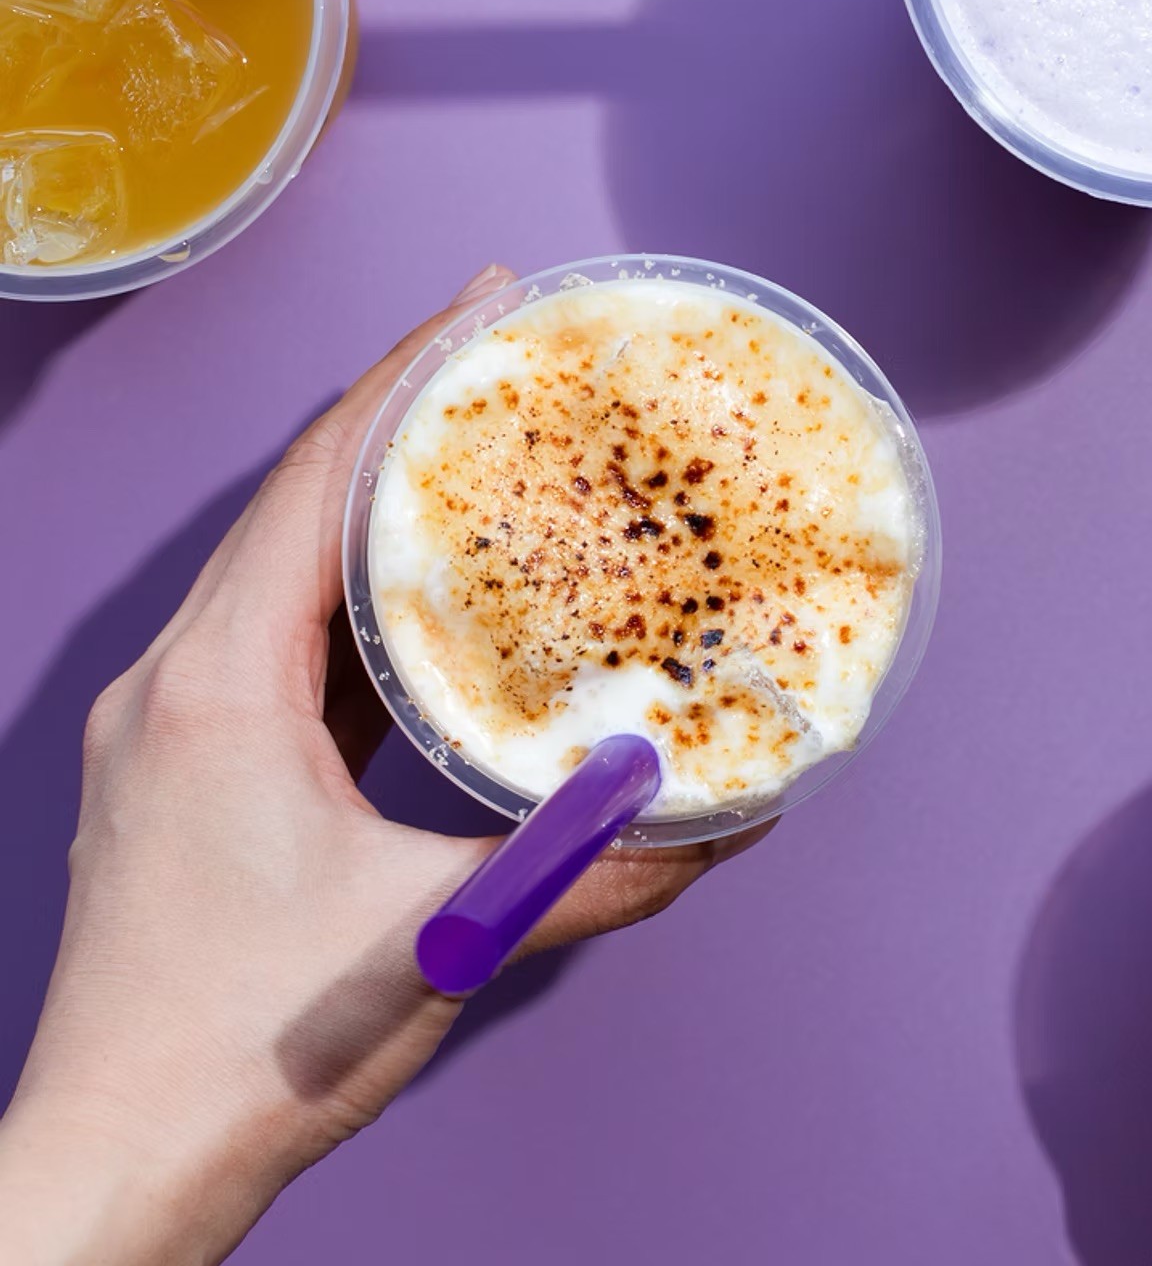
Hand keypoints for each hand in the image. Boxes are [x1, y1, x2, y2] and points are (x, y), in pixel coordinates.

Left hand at [0, 266, 765, 1265]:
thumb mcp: (445, 938)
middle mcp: (181, 678)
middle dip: (401, 410)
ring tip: (482, 450)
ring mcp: (178, 721)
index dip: (406, 376)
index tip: (489, 301)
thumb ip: (597, 871)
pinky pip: (280, 635)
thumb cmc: (247, 1045)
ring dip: (375, 499)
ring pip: (285, 564)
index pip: (316, 480)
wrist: (119, 1157)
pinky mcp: (193, 765)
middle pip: (297, 498)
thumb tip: (725, 827)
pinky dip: (357, 590)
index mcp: (221, 682)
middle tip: (506, 351)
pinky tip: (429, 591)